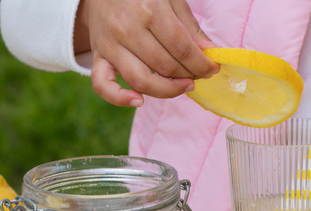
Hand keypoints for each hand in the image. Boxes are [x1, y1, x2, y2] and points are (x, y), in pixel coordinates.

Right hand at [73, 0, 219, 106]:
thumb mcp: (170, 0)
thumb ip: (190, 27)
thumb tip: (209, 54)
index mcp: (150, 11)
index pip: (182, 48)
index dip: (201, 64)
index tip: (212, 68)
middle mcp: (127, 29)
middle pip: (164, 66)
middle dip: (188, 76)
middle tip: (198, 75)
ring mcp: (110, 45)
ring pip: (140, 80)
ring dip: (167, 91)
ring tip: (182, 87)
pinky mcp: (98, 56)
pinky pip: (103, 85)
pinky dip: (119, 98)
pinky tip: (139, 101)